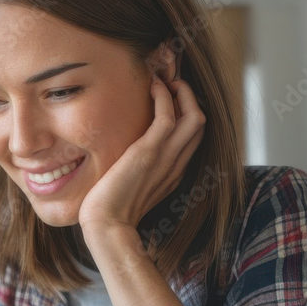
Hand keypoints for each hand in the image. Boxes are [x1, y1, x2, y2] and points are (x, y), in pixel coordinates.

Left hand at [77, 74, 204, 242]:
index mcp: (173, 173)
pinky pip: (167, 116)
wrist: (107, 225)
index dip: (187, 113)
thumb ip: (136, 172)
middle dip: (189, 97)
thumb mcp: (130, 187)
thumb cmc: (110, 210)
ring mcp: (166, 158)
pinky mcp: (149, 152)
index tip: (172, 97)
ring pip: (193, 116)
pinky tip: (152, 86)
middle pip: (200, 123)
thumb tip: (123, 161)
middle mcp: (176, 164)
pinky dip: (164, 96)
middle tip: (171, 83)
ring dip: (182, 92)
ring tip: (165, 79)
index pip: (192, 137)